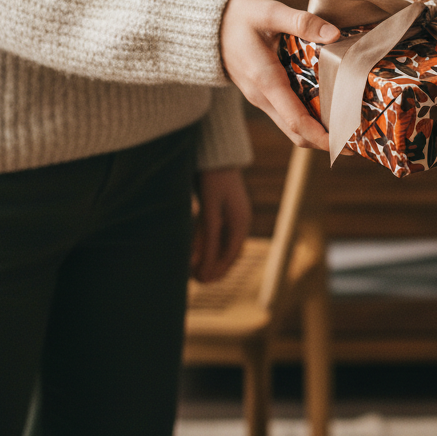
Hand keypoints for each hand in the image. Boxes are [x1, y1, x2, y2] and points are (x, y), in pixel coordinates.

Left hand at [191, 167, 251, 282]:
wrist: (217, 154)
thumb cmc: (213, 181)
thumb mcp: (210, 211)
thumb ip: (207, 238)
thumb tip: (202, 265)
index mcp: (241, 222)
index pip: (231, 254)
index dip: (217, 269)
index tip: (202, 281)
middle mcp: (240, 220)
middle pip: (229, 251)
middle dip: (215, 267)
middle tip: (198, 280)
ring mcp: (233, 214)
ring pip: (223, 243)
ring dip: (211, 257)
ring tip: (196, 269)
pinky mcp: (223, 209)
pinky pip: (218, 233)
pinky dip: (209, 244)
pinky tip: (197, 250)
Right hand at [220, 0, 338, 149]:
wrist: (207, 23)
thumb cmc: (237, 16)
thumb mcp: (268, 12)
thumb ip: (301, 22)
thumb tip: (334, 34)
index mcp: (265, 80)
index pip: (296, 120)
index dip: (321, 136)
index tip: (345, 144)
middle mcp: (262, 96)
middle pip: (296, 132)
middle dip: (326, 141)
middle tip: (357, 142)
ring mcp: (261, 98)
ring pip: (292, 126)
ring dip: (318, 132)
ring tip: (348, 127)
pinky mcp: (263, 94)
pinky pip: (287, 114)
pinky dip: (309, 119)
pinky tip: (329, 108)